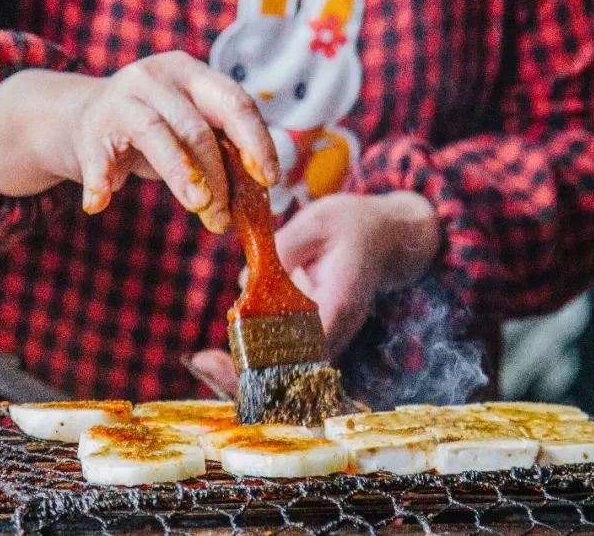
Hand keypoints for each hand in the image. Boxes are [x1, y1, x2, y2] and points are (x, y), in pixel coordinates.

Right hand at [0, 51, 279, 231]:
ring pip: (157, 136)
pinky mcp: (89, 126)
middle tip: (224, 218)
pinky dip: (99, 179)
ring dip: (180, 176)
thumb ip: (223, 152)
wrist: (84, 119)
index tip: (270, 179)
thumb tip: (260, 195)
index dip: (256, 142)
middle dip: (217, 177)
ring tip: (198, 207)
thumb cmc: (160, 132)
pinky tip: (99, 204)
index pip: (236, 104)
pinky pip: (97, 156)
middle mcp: (159, 78)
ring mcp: (121, 98)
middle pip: (197, 127)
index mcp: (196, 76)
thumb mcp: (194, 132)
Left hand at [189, 191, 440, 394]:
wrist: (390, 235)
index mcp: (340, 299)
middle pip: (296, 367)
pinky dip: (261, 360)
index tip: (230, 351)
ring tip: (207, 363)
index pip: (304, 341)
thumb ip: (282, 251)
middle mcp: (340, 326)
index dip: (266, 352)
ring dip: (252, 369)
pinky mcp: (324, 335)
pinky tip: (228, 353)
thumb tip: (246, 281)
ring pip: (293, 369)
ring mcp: (335, 334)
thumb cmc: (353, 224)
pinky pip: (292, 357)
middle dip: (250, 371)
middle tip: (203, 363)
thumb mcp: (317, 222)